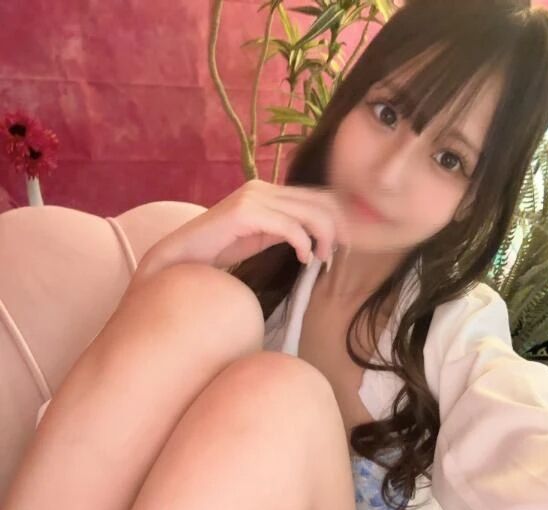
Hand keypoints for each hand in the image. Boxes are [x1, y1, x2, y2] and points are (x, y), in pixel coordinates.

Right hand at [136, 179, 351, 279]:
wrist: (179, 257)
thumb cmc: (217, 251)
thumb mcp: (260, 237)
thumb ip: (285, 229)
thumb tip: (316, 236)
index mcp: (266, 190)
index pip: (317, 195)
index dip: (338, 218)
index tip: (344, 244)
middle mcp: (261, 188)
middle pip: (320, 200)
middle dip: (338, 227)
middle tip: (339, 253)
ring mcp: (252, 198)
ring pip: (309, 212)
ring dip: (324, 238)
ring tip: (322, 259)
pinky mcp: (244, 213)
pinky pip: (289, 227)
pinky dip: (303, 244)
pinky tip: (303, 259)